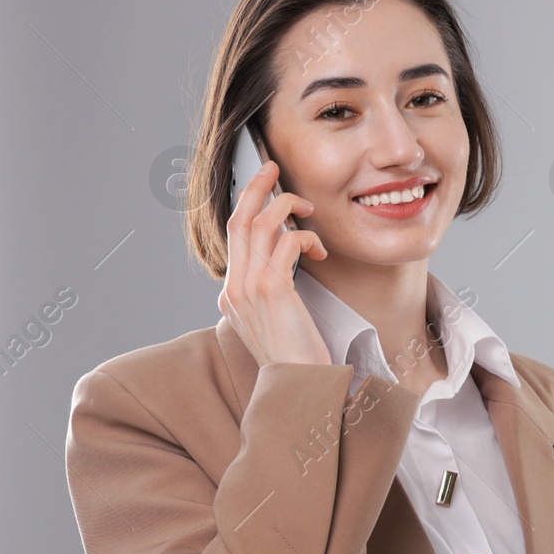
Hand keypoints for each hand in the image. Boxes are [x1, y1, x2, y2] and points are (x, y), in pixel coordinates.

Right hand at [218, 160, 331, 368]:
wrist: (299, 387)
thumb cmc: (298, 357)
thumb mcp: (277, 321)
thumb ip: (272, 291)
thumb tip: (283, 265)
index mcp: (233, 293)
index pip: (233, 235)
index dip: (248, 204)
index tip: (265, 185)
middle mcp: (235, 287)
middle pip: (238, 220)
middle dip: (255, 187)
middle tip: (273, 167)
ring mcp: (249, 288)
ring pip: (260, 224)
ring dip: (286, 207)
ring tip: (306, 208)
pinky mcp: (272, 291)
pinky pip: (287, 243)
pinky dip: (306, 237)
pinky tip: (320, 249)